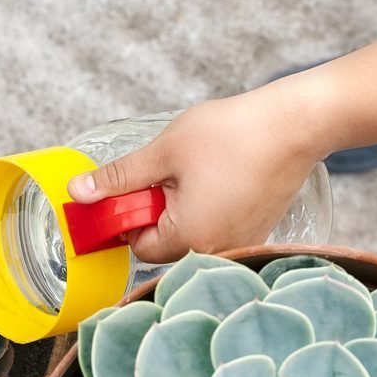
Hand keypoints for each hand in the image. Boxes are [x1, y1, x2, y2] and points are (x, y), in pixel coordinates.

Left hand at [66, 82, 330, 262]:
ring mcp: (240, 243)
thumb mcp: (163, 152)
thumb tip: (79, 193)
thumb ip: (118, 178)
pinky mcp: (256, 231)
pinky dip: (207, 208)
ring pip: (191, 235)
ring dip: (181, 209)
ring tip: (197, 172)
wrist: (296, 124)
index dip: (126, 217)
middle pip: (164, 245)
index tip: (131, 187)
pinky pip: (217, 229)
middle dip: (155, 212)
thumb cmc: (233, 135)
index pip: (138, 247)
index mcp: (189, 238)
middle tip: (167, 173)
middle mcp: (216, 251)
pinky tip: (219, 177)